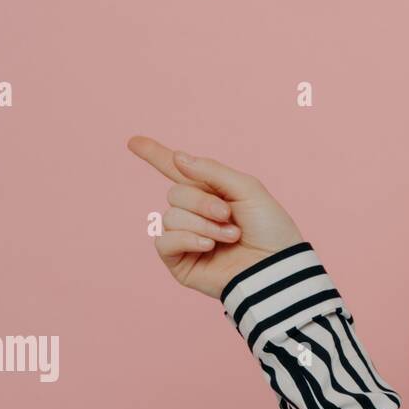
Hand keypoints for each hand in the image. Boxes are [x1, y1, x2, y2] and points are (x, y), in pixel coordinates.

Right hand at [127, 135, 305, 299]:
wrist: (275, 266)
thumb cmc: (269, 229)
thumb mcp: (247, 190)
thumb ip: (212, 171)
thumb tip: (177, 157)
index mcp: (212, 192)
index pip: (178, 171)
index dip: (156, 155)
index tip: (134, 141)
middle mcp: (195, 213)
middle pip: (175, 193)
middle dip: (203, 202)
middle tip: (228, 215)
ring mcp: (186, 237)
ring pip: (170, 216)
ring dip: (203, 224)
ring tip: (230, 236)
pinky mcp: (180, 261)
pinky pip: (164, 241)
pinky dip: (188, 239)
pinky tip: (209, 246)